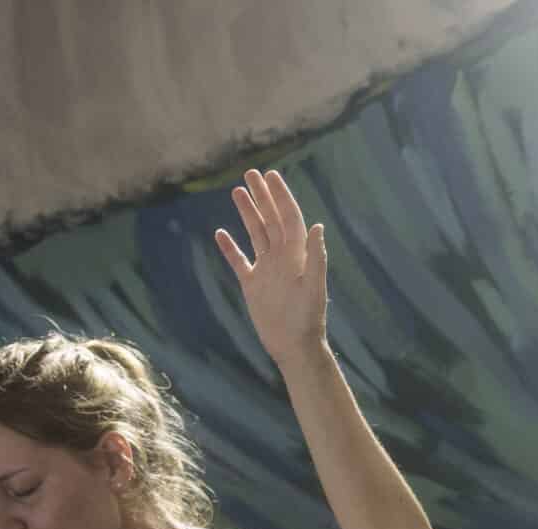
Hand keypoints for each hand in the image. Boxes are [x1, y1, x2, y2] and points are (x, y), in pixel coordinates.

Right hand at [215, 169, 329, 370]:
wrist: (294, 346)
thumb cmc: (308, 319)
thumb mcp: (314, 287)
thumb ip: (316, 257)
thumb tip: (317, 226)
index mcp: (297, 255)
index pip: (289, 218)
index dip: (280, 196)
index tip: (271, 175)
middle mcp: (282, 258)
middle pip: (271, 219)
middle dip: (262, 196)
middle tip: (251, 173)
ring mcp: (267, 270)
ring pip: (256, 234)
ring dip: (248, 213)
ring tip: (237, 191)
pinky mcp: (253, 285)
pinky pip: (239, 261)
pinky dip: (230, 247)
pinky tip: (220, 233)